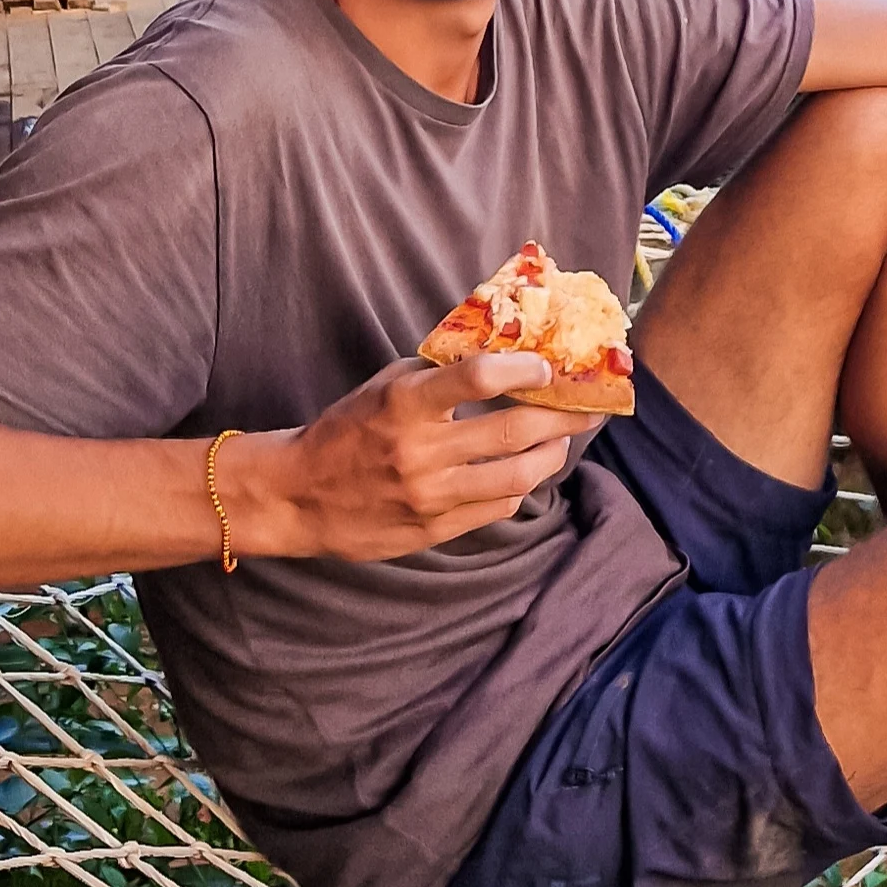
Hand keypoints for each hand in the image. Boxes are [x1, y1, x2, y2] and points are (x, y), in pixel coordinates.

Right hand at [224, 354, 600, 560]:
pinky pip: (496, 507)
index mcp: (405, 404)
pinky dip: (519, 488)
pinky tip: (523, 473)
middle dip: (563, 417)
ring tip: (559, 442)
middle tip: (590, 408)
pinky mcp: (432, 530)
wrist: (297, 495)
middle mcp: (420, 451)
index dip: (525, 371)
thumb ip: (440, 373)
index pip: (479, 378)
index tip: (549, 368)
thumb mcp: (385, 386)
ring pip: (517, 477)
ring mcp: (429, 496)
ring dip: (551, 456)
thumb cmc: (347, 429)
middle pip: (514, 432)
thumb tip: (506, 356)